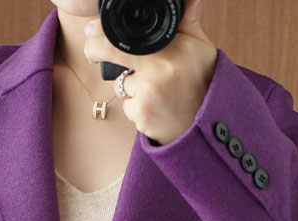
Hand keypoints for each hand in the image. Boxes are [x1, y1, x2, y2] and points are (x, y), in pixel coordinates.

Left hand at [83, 0, 217, 145]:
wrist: (206, 123)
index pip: (127, 35)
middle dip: (95, 51)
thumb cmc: (203, 83)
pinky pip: (127, 106)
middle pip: (111, 54)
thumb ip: (188, 21)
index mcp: (171, 48)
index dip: (102, 32)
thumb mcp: (200, 48)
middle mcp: (158, 68)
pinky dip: (136, 107)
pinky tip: (154, 108)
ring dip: (130, 87)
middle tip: (92, 53)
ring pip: (121, 84)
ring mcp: (148, 93)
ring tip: (154, 91)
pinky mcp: (142, 114)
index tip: (91, 30)